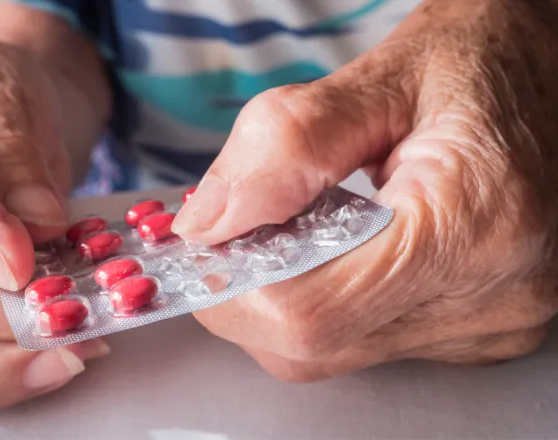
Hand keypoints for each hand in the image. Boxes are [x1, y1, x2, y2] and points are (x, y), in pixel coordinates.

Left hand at [173, 0, 557, 380]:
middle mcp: (491, 295)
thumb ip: (284, 147)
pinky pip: (366, 338)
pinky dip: (328, 298)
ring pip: (332, 350)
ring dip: (288, 293)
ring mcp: (489, 323)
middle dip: (251, 287)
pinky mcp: (479, 330)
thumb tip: (208, 223)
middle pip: (314, 342)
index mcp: (471, 224)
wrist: (544, 77)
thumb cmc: (475, 65)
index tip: (207, 239)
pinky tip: (344, 247)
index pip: (308, 311)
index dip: (232, 283)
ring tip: (306, 223)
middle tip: (247, 223)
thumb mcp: (377, 77)